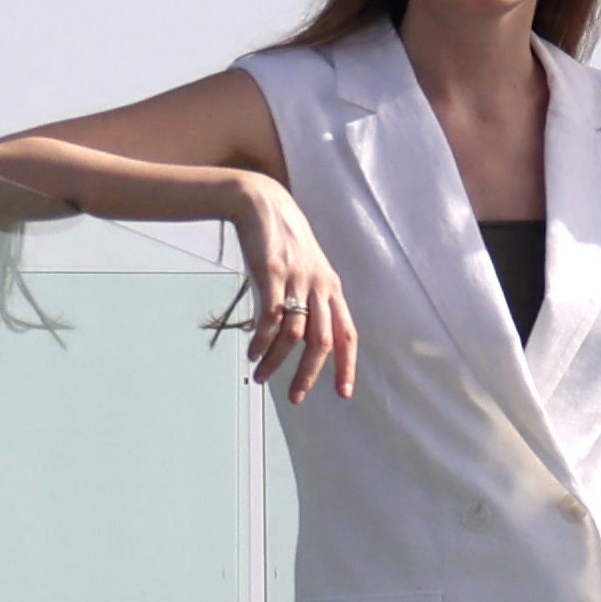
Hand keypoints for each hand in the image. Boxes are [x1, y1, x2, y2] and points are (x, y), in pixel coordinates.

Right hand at [214, 181, 355, 399]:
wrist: (263, 204)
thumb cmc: (284, 240)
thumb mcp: (307, 269)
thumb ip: (310, 299)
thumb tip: (304, 336)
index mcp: (332, 288)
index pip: (348, 334)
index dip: (347, 365)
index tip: (344, 392)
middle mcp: (320, 287)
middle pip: (322, 342)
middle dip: (309, 375)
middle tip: (295, 397)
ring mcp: (297, 280)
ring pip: (293, 335)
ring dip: (276, 361)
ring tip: (261, 376)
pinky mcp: (272, 274)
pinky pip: (270, 318)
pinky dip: (262, 341)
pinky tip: (252, 354)